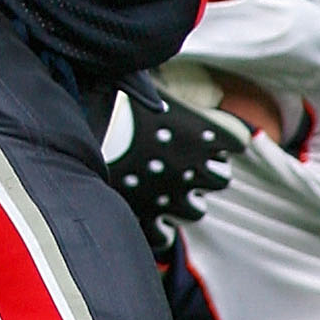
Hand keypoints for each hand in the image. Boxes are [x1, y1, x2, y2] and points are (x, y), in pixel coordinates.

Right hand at [100, 71, 245, 251]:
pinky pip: (163, 238)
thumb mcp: (143, 84)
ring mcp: (171, 196)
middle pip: (220, 180)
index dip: (221, 142)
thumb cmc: (113, 101)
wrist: (86, 131)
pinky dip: (159, 232)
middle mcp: (193, 168)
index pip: (234, 143)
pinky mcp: (146, 218)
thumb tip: (159, 81)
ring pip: (196, 211)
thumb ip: (160, 90)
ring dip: (187, 203)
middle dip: (205, 176)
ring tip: (171, 195)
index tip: (207, 139)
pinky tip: (153, 224)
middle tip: (187, 168)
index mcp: (200, 134)